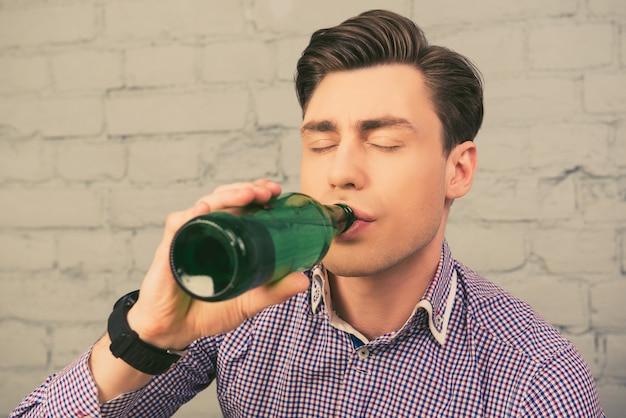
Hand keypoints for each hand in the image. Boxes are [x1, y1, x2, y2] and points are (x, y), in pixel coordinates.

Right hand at [126, 179, 309, 349]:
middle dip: (246, 189)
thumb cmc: (208, 311)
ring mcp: (187, 238)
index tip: (276, 191)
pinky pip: (177, 227)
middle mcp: (206, 231)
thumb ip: (274, 291)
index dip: (256, 192)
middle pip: (224, 198)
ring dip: (226, 196)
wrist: (176, 332)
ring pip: (204, 206)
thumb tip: (304, 280)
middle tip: (267, 192)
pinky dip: (190, 216)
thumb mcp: (248, 302)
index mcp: (224, 236)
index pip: (239, 204)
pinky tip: (202, 209)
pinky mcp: (169, 251)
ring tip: (247, 195)